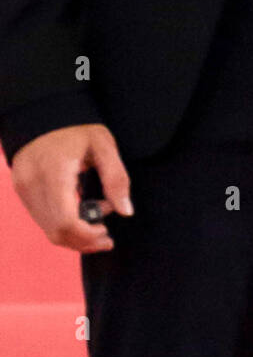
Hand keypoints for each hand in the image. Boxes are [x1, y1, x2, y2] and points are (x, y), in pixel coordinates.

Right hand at [10, 124, 132, 253]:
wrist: (44, 116)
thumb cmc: (78, 129)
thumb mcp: (105, 146)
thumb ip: (116, 179)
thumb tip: (125, 212)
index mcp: (54, 172)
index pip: (66, 221)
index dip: (88, 235)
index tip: (107, 233)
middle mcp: (33, 184)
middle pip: (56, 231)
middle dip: (84, 241)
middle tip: (107, 236)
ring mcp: (24, 189)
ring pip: (48, 229)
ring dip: (75, 234)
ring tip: (99, 218)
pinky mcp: (22, 192)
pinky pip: (43, 219)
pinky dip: (64, 224)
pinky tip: (82, 211)